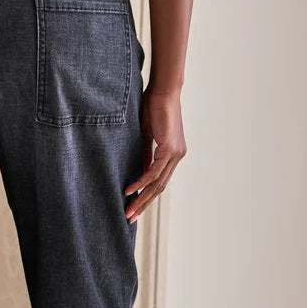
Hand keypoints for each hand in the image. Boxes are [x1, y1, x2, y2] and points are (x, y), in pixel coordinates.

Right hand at [124, 87, 186, 222]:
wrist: (164, 90)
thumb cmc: (153, 107)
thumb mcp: (146, 135)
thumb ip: (145, 154)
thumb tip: (139, 172)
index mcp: (173, 154)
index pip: (159, 181)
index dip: (146, 196)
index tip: (133, 207)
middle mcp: (177, 156)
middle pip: (159, 188)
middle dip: (143, 204)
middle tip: (129, 217)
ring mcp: (175, 154)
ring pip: (157, 184)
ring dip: (142, 199)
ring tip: (129, 211)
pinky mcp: (169, 149)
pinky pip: (154, 172)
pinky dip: (141, 182)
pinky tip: (130, 191)